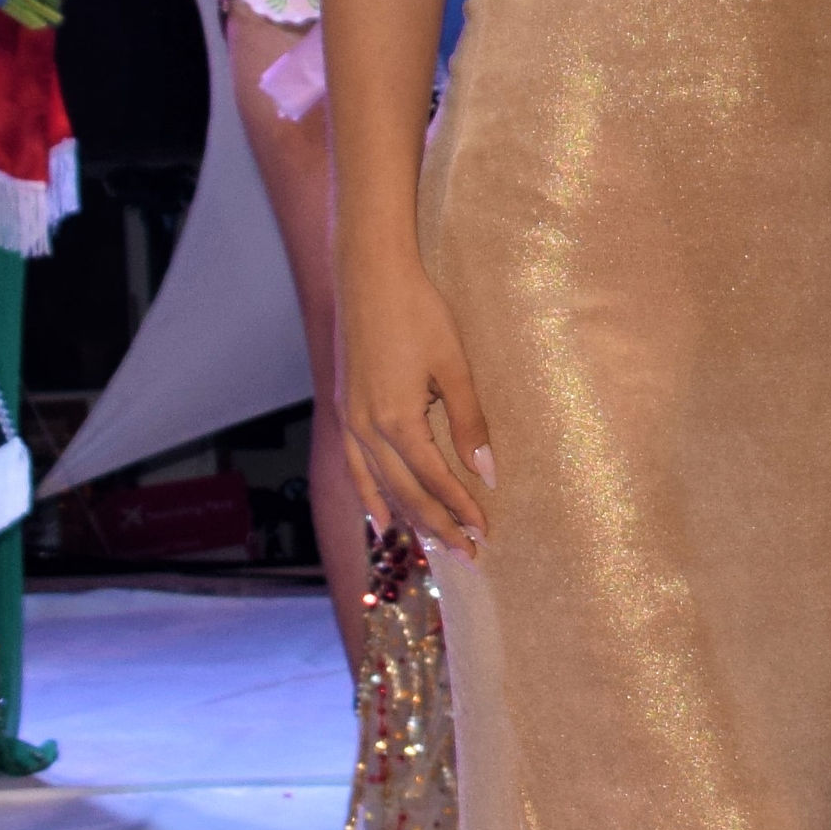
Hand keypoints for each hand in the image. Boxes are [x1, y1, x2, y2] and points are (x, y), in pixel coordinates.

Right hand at [339, 248, 493, 558]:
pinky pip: (354, 467)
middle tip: (467, 553)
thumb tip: (487, 472)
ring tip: (429, 546)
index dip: (460, 508)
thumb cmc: (419, 312)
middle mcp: (366, 429)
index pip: (436, 479)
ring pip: (377, 485)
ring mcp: (349, 421)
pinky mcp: (343, 409)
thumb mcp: (454, 365)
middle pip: (406, 492)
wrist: (369, 277)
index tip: (484, 530)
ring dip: (406, 517)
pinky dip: (367, 496)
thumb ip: (469, 421)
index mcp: (397, 421)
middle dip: (437, 524)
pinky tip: (379, 518)